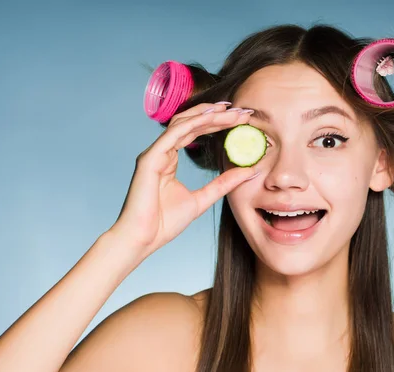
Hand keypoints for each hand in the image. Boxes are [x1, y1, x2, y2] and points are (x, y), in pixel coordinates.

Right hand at [108, 103, 257, 259]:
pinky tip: (213, 118)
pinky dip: (194, 123)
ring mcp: (154, 153)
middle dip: (216, 115)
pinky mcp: (150, 158)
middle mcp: (161, 152)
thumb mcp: (202, 199)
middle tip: (241, 111)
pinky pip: (174, 134)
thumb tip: (250, 171)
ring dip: (208, 115)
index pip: (194, 133)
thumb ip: (223, 184)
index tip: (239, 119)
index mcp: (169, 160)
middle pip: (190, 123)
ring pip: (183, 123)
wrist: (143, 238)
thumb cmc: (164, 223)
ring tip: (231, 111)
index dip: (216, 123)